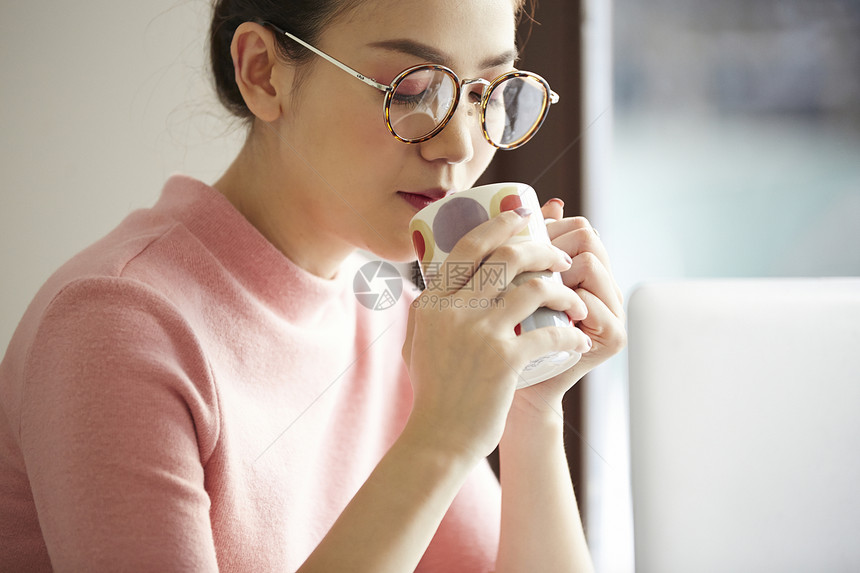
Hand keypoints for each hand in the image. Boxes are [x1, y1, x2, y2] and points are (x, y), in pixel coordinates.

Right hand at [401, 210, 592, 461]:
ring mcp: (480, 334)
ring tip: (576, 300)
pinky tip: (578, 339)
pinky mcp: (504, 361)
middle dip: (543, 250)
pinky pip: (550, 333)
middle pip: (507, 258)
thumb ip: (428, 308)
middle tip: (562, 258)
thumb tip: (439, 278)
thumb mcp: (416, 341)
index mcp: (433, 301)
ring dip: (564, 291)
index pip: (470, 247)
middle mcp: (454, 310)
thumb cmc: (433, 391)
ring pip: (535, 289)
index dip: (501, 226)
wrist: (439, 438)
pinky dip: (570, 334)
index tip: (524, 217)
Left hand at [511, 198, 626, 415]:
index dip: (547, 226)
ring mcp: (610, 309)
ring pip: (590, 262)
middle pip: (587, 236)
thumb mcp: (501, 291)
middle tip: (519, 264)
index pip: (575, 227)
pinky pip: (591, 301)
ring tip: (528, 289)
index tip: (516, 237)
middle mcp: (602, 285)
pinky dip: (565, 302)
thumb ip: (513, 252)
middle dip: (551, 244)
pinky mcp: (612, 337)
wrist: (512, 396)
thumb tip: (537, 205)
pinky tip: (541, 313)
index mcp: (580, 270)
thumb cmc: (500, 342)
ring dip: (556, 271)